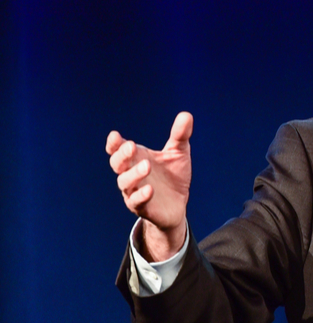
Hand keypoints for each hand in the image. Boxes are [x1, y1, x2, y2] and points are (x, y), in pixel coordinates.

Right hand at [106, 112, 192, 260]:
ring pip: (125, 183)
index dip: (114, 143)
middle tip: (132, 147)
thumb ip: (180, 136)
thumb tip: (187, 114)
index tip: (115, 135)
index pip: (117, 150)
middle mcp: (130, 174)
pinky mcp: (142, 207)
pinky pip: (137, 202)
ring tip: (146, 166)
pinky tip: (150, 190)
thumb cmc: (173, 176)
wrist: (178, 204)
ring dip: (134, 174)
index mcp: (135, 158)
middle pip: (117, 164)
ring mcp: (134, 191)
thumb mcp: (179, 153)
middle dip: (122, 155)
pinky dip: (141, 195)